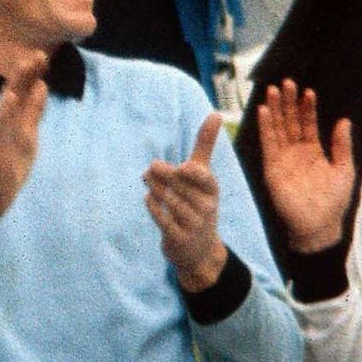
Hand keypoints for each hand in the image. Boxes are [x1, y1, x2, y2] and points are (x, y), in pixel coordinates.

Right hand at [0, 50, 49, 250]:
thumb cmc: (6, 169)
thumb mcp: (25, 137)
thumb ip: (32, 113)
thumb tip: (41, 86)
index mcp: (11, 122)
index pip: (23, 94)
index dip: (32, 75)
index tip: (44, 55)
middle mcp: (4, 125)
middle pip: (15, 94)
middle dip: (26, 74)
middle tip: (38, 52)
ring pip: (9, 106)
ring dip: (17, 85)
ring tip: (26, 66)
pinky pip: (2, 130)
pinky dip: (6, 111)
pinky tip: (9, 96)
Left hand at [144, 114, 230, 291]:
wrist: (199, 248)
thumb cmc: (198, 201)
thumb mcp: (204, 175)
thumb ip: (205, 145)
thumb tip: (215, 113)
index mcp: (212, 189)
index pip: (202, 176)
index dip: (190, 173)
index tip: (182, 168)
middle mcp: (207, 207)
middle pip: (179, 186)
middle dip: (162, 175)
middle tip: (150, 168)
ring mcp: (194, 224)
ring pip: (169, 200)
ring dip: (154, 188)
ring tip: (146, 179)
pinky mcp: (180, 237)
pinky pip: (162, 218)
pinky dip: (153, 206)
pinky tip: (149, 198)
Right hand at [256, 80, 355, 253]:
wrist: (319, 225)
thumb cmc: (333, 201)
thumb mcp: (344, 170)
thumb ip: (342, 145)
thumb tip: (345, 121)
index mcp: (313, 151)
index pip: (308, 123)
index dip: (307, 108)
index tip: (307, 91)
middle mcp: (296, 151)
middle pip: (290, 121)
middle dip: (288, 102)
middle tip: (286, 83)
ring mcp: (283, 158)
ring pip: (278, 128)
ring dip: (275, 109)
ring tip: (273, 90)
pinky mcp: (272, 167)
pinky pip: (268, 143)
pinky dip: (266, 127)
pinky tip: (264, 112)